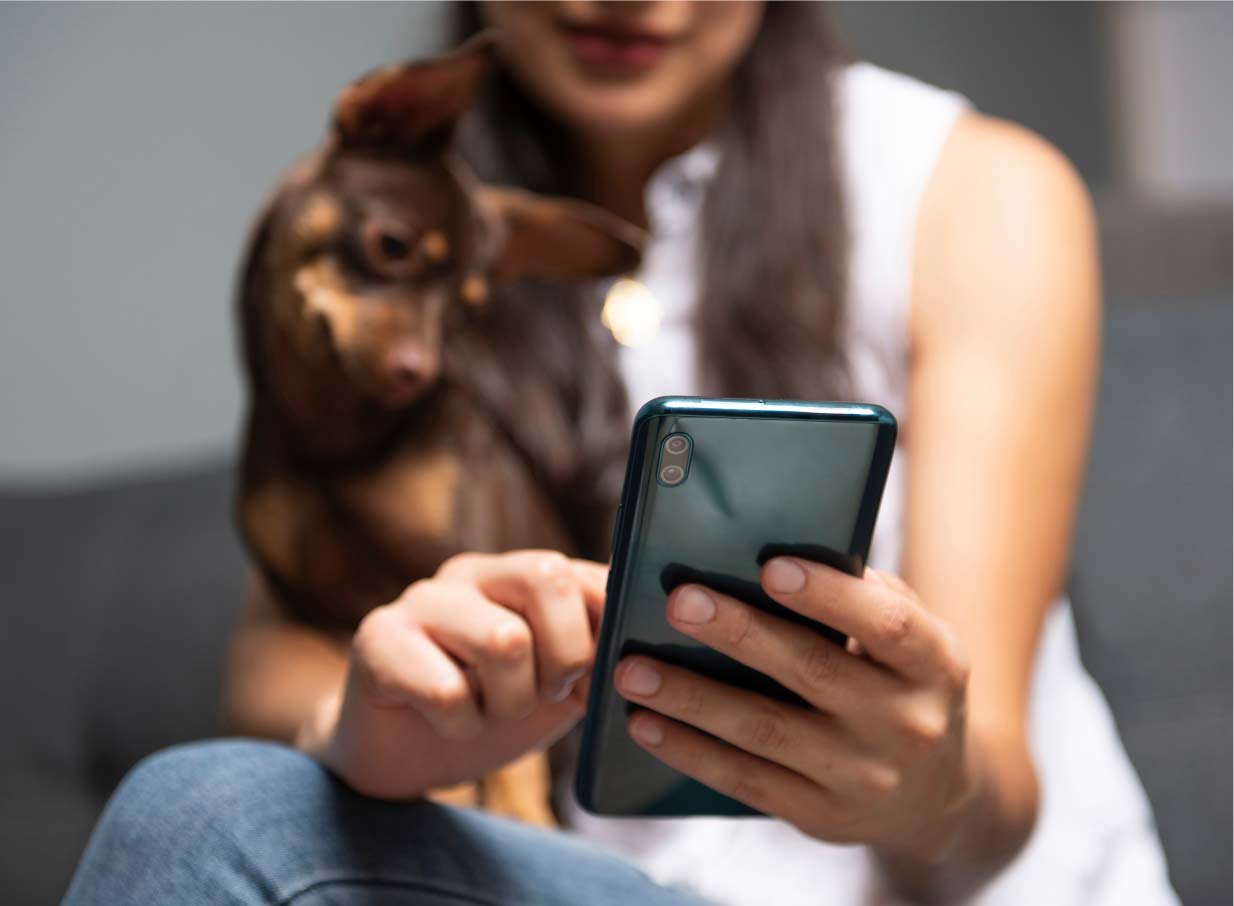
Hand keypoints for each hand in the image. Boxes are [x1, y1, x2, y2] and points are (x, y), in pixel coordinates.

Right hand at [301, 550, 606, 799]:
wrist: (401, 758)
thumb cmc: (489, 712)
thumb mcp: (560, 687)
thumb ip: (600, 653)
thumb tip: (645, 635)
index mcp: (521, 574)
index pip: (587, 570)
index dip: (608, 627)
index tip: (596, 678)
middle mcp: (473, 572)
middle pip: (548, 576)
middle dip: (565, 656)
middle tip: (545, 694)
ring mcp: (422, 598)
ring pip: (504, 639)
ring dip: (511, 701)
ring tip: (491, 714)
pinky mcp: (377, 637)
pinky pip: (446, 688)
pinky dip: (462, 726)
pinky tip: (449, 724)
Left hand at [615, 558, 976, 860]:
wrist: (939, 796)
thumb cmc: (901, 682)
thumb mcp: (910, 639)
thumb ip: (860, 597)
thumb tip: (767, 552)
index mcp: (935, 662)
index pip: (887, 624)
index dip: (829, 595)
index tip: (770, 567)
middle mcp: (907, 723)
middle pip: (813, 672)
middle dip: (739, 634)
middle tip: (678, 602)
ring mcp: (864, 778)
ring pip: (766, 731)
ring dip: (692, 698)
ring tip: (633, 668)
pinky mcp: (822, 817)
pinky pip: (747, 781)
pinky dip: (690, 751)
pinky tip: (645, 722)